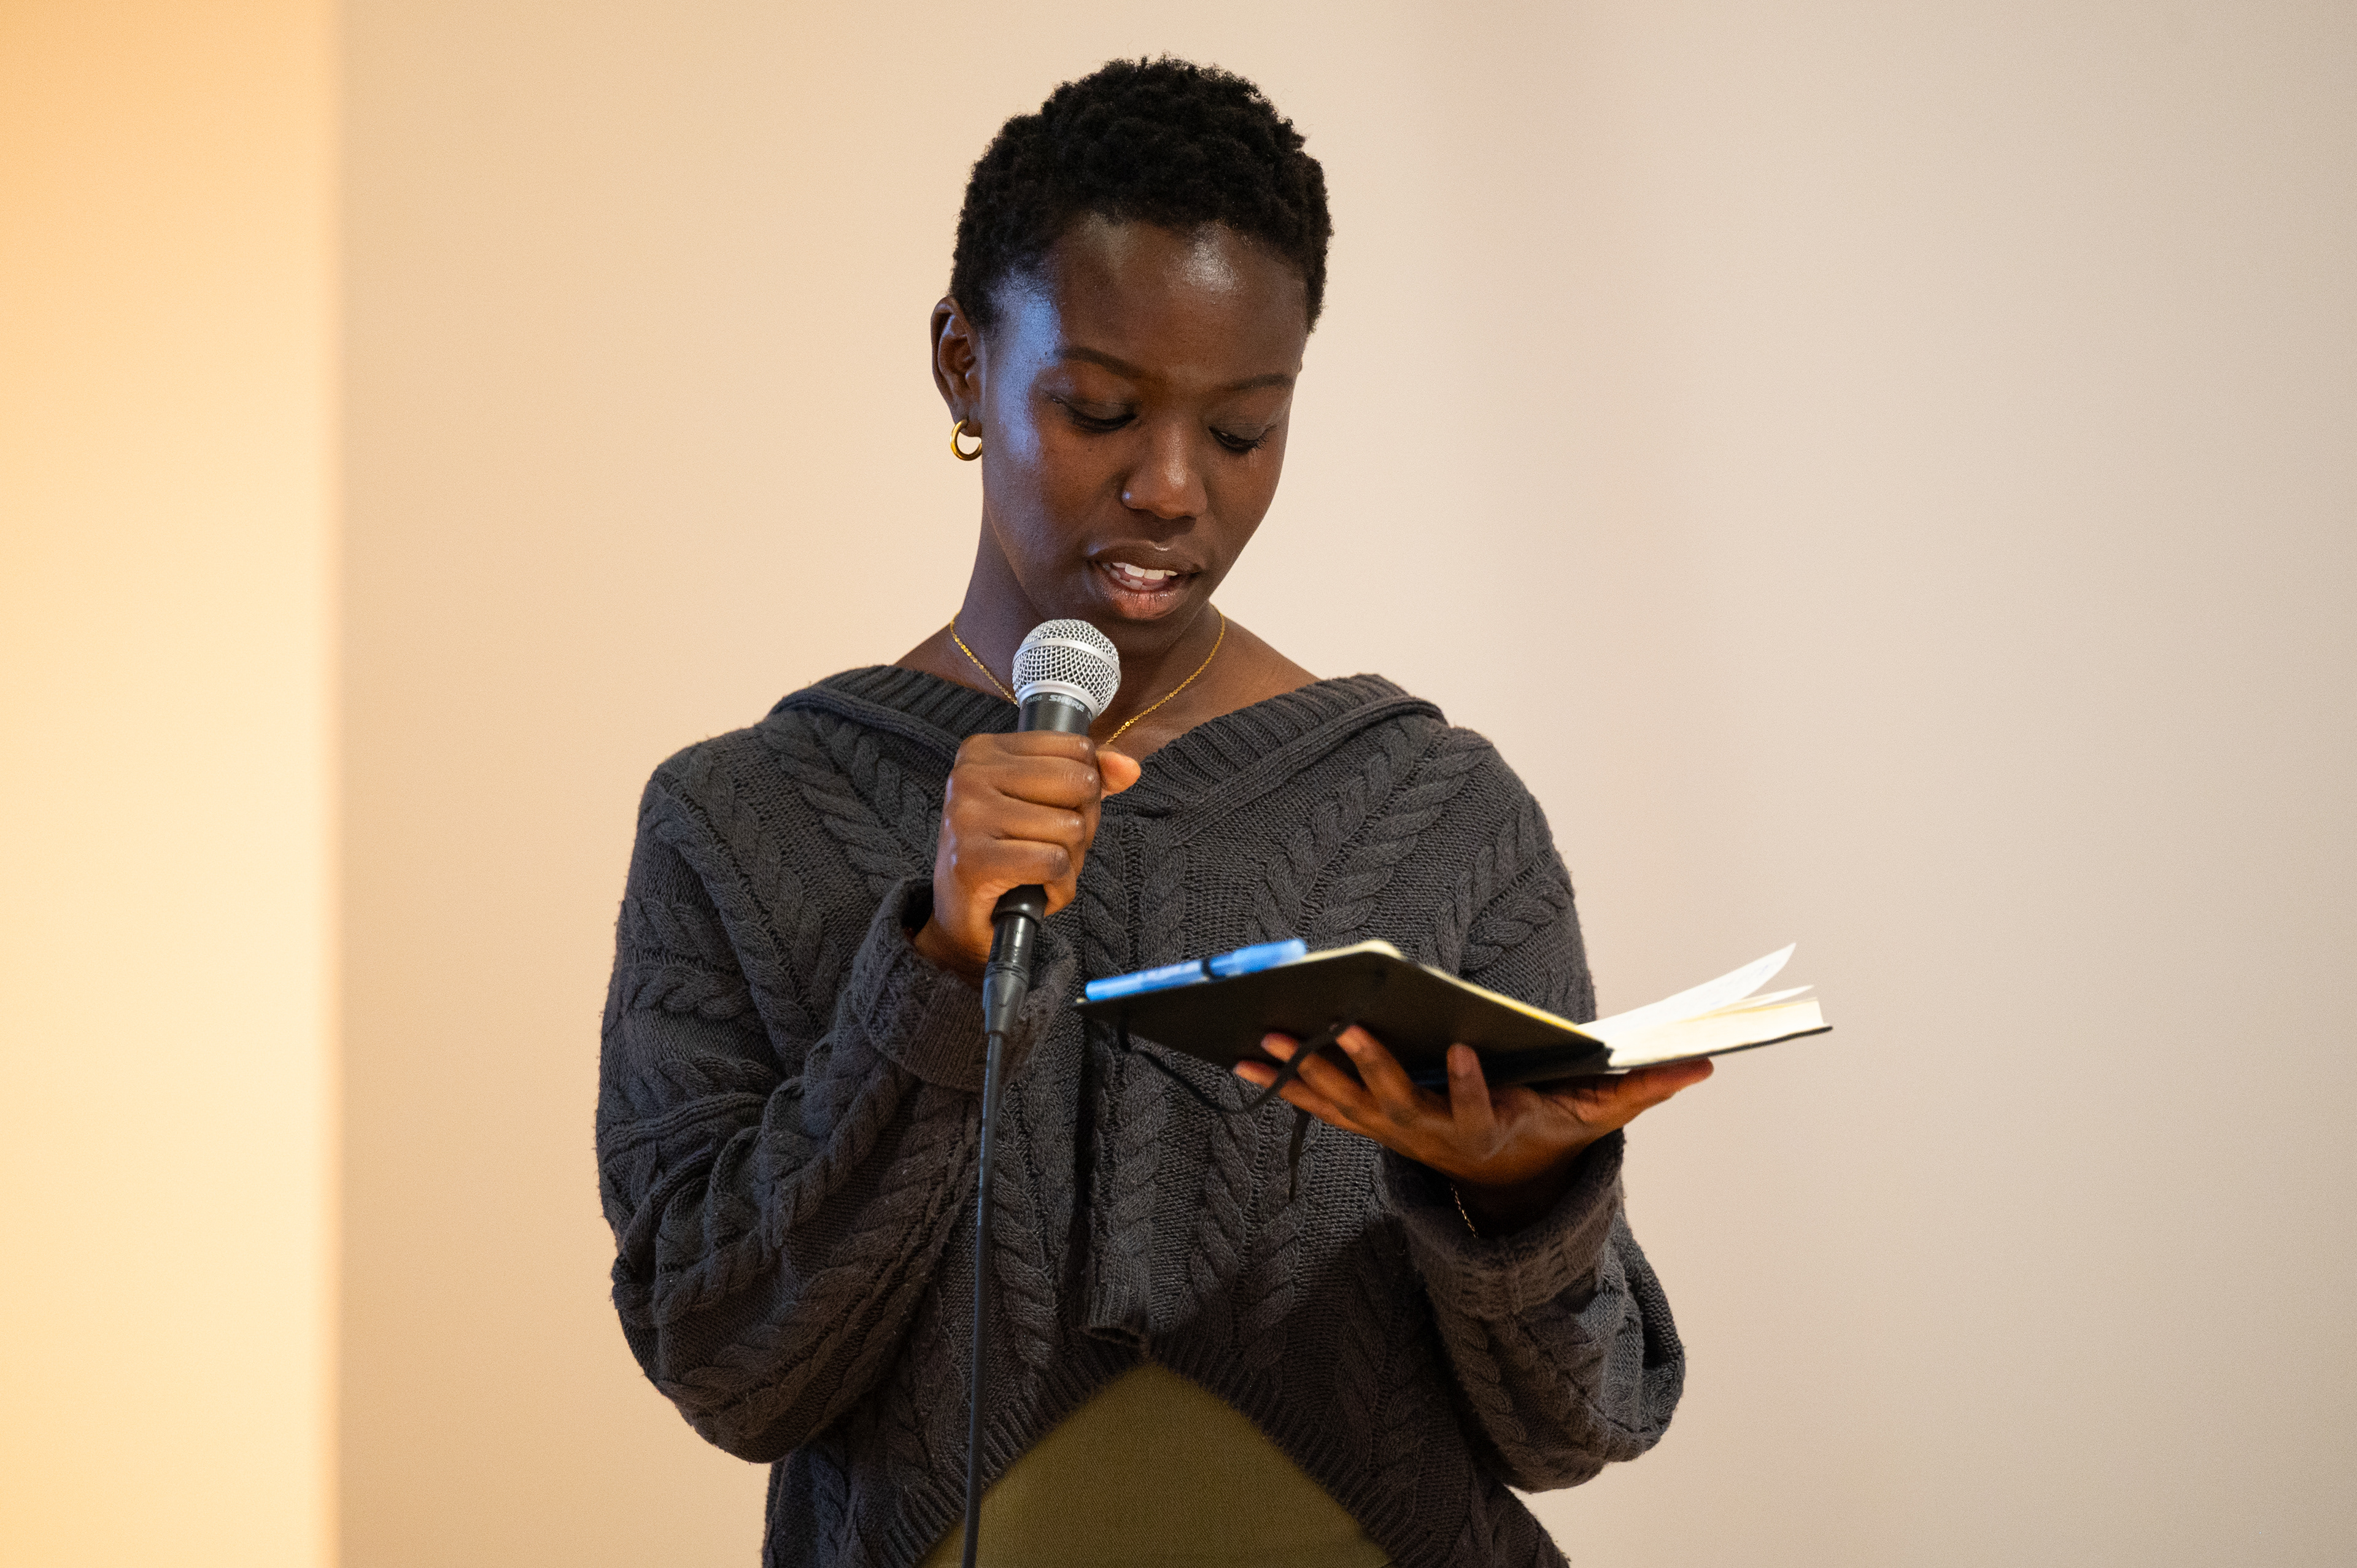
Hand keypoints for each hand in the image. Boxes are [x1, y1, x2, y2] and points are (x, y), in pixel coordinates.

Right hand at [913, 732, 1141, 977]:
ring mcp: (967, 816)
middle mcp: (970, 775)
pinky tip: (1037, 890)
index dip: (1086, 789)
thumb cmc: (1005, 854)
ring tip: (1041, 871)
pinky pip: (1054, 863)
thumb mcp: (1044, 805)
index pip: (1077, 750)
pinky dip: (1059, 887)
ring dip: (1071, 861)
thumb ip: (1088, 778)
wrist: (961, 917)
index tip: (1056, 813)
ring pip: (1071, 827)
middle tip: (1053, 847)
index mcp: (985, 750)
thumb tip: (1128, 767)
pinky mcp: (973, 860)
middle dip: (1083, 826)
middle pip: (1079, 785)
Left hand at [1235, 1028, 1712, 1234]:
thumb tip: (1705, 1066)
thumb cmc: (1545, 1131)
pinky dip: (1280, 1081)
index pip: (1478, 1107)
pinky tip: (1241, 1054)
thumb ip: (1640, 1090)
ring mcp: (1391, 1132)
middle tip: (1339, 1026)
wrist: (1501, 1182)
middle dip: (1366, 1066)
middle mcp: (1432, 1134)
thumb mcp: (1594, 1116)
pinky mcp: (1363, 1124)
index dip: (1470, 1085)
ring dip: (1302, 1073)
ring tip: (1264, 1037)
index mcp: (1485, 1125)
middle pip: (1394, 1103)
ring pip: (1342, 1103)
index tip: (1461, 1049)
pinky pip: (1315, 1104)